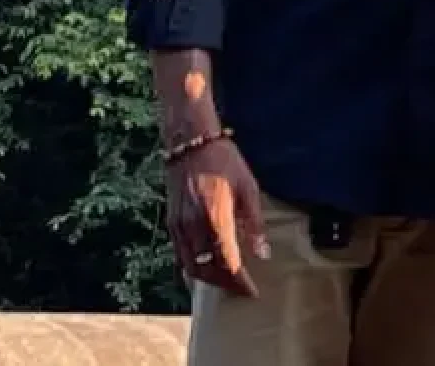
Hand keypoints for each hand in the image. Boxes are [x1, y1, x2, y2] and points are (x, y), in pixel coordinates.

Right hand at [166, 136, 268, 297]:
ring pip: (191, 267)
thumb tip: (262, 254)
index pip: (227, 263)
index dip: (239, 282)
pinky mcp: (171, 223)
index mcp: (215, 219)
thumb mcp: (248, 187)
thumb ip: (254, 223)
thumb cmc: (224, 161)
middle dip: (224, 285)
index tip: (251, 291)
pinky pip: (180, 255)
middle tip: (240, 289)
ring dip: (208, 280)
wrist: (190, 143)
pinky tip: (204, 267)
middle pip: (207, 271)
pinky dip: (192, 268)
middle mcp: (194, 228)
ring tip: (225, 282)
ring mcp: (179, 227)